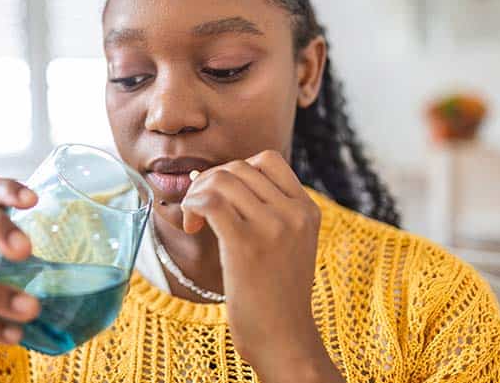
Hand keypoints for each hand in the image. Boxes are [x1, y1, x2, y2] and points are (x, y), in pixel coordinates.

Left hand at [180, 151, 343, 382]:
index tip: (222, 195)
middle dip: (209, 182)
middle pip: (238, 167)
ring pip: (221, 179)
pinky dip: (192, 206)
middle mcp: (293, 213)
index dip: (236, 170)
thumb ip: (272, 211)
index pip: (268, 160)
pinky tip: (193, 226)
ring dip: (197, 194)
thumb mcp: (289, 244)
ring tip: (195, 221)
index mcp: (307, 210)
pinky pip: (209, 201)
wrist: (284, 340)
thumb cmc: (276, 295)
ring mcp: (272, 227)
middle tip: (200, 210)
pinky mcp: (246, 244)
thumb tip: (223, 178)